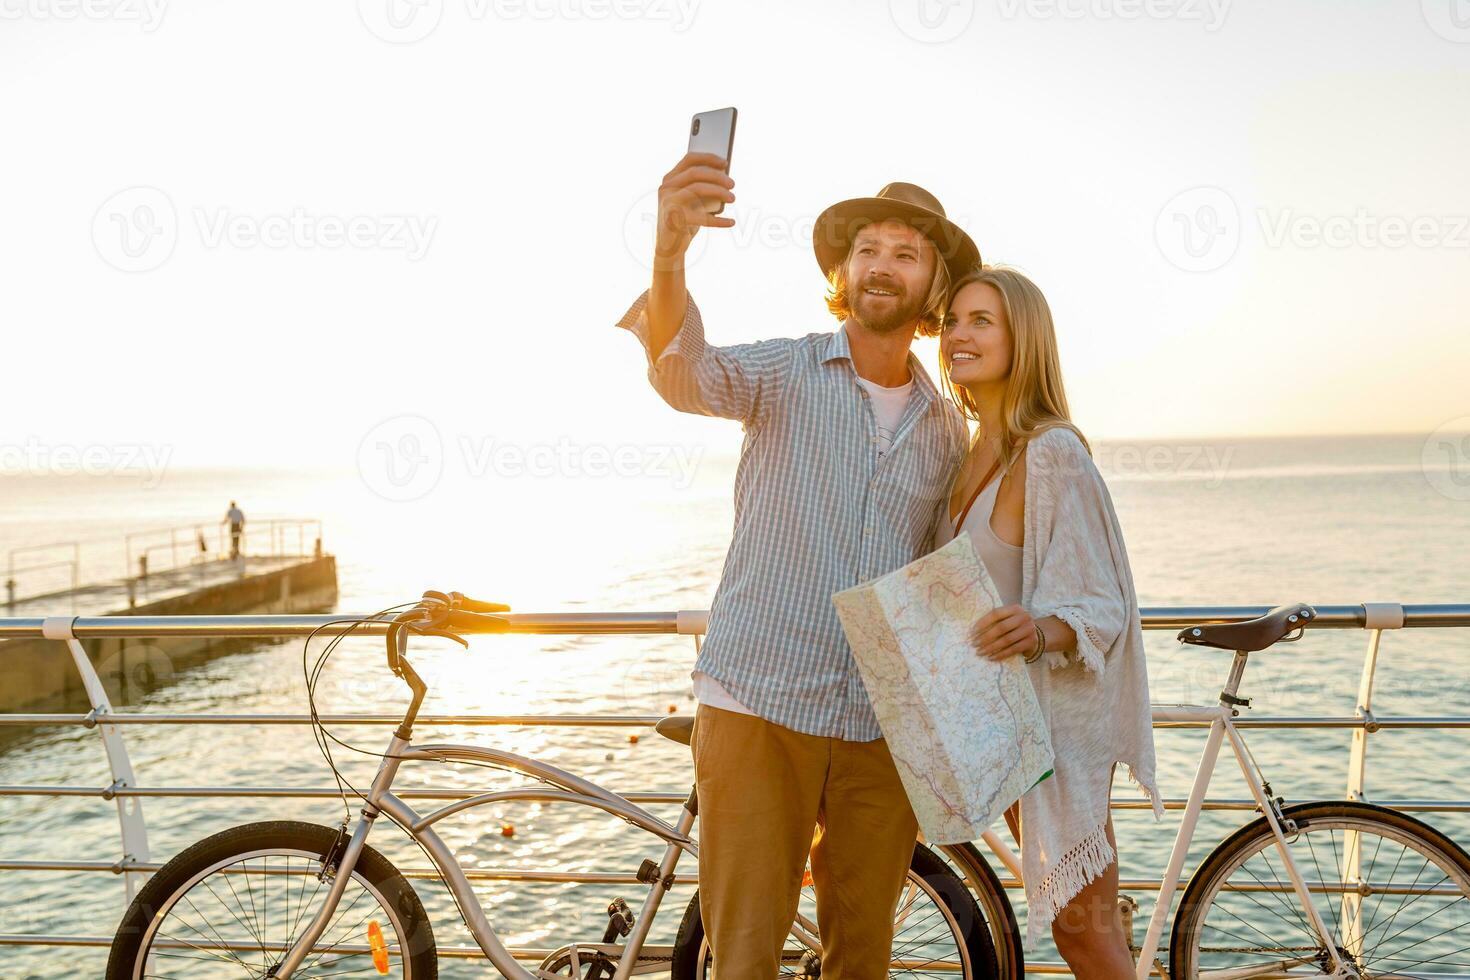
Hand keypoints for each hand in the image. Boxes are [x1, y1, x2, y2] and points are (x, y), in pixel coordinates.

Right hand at [653, 152, 735, 266]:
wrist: (668, 247)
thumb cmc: (684, 220)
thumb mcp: (692, 201)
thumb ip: (702, 187)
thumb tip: (725, 177)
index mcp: (670, 179)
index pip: (689, 159)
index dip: (708, 158)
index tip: (725, 163)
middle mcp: (666, 188)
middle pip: (695, 173)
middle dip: (717, 176)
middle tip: (733, 184)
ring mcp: (668, 202)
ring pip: (697, 189)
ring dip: (719, 192)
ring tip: (733, 198)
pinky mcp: (673, 219)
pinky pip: (701, 216)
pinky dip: (719, 220)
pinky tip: (731, 222)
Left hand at [970, 605, 1037, 661]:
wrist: (1036, 635)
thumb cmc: (1016, 626)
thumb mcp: (1008, 619)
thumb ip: (996, 621)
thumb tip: (974, 631)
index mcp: (1015, 608)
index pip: (996, 613)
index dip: (983, 622)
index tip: (972, 632)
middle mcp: (1024, 617)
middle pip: (1001, 627)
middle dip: (986, 637)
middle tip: (975, 644)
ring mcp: (1029, 629)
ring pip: (1007, 640)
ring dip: (991, 647)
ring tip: (980, 652)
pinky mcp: (1031, 642)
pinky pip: (1013, 649)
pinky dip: (1001, 654)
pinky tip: (991, 657)